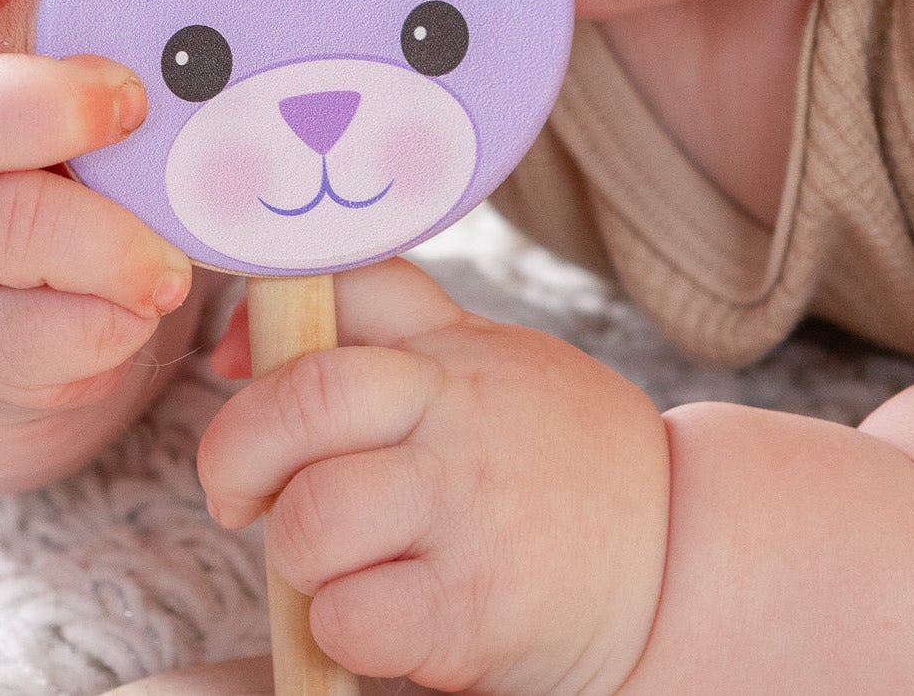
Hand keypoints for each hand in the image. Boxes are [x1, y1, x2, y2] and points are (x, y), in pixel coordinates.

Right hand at [0, 0, 192, 425]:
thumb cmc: (66, 173)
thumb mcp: (71, 103)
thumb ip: (122, 51)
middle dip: (51, 105)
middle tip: (130, 105)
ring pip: (5, 229)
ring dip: (107, 242)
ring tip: (169, 262)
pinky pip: (38, 334)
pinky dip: (109, 322)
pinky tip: (144, 306)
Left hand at [200, 259, 670, 694]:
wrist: (675, 548)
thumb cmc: (554, 452)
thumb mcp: (487, 360)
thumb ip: (383, 331)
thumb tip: (242, 341)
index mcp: (451, 349)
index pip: (340, 285)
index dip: (263, 316)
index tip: (238, 363)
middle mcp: (458, 414)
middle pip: (305, 397)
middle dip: (238, 451)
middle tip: (244, 492)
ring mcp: (467, 509)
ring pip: (312, 520)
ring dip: (297, 555)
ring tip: (337, 563)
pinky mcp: (471, 609)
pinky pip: (351, 618)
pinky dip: (337, 628)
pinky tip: (379, 614)